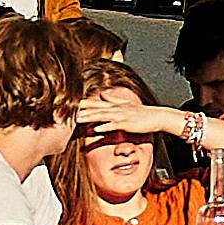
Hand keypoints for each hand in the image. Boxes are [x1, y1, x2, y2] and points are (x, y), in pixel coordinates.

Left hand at [76, 91, 198, 142]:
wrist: (156, 116)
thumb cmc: (141, 113)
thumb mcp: (125, 104)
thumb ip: (113, 100)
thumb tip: (103, 95)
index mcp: (113, 105)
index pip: (94, 103)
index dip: (81, 103)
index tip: (68, 103)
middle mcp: (114, 108)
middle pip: (94, 108)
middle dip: (80, 109)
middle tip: (66, 110)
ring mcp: (120, 115)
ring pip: (101, 116)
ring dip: (89, 117)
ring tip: (77, 119)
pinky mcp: (126, 123)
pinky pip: (113, 126)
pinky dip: (104, 127)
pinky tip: (96, 129)